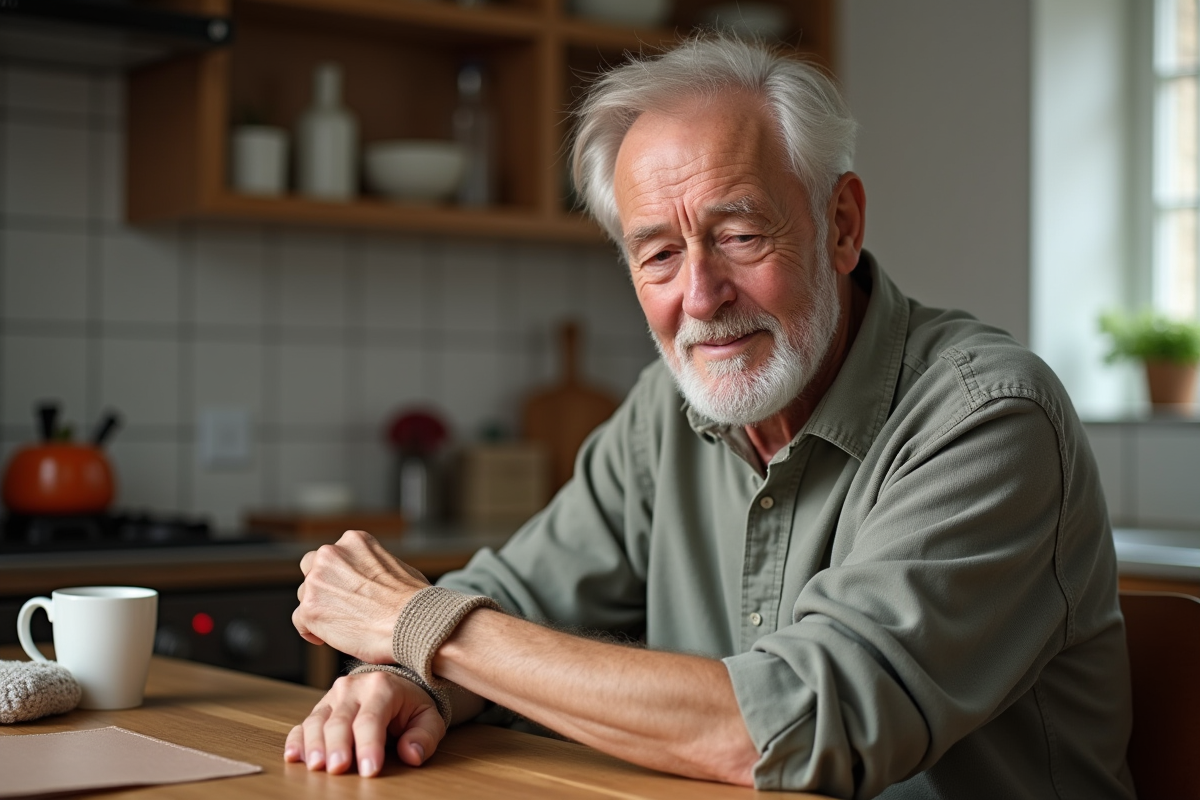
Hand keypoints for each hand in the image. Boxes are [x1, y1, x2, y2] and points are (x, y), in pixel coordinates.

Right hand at [284, 669, 445, 775]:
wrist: (395, 684)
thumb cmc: (411, 705)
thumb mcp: (428, 717)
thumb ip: (424, 736)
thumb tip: (411, 754)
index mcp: (382, 687)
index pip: (371, 719)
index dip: (369, 745)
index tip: (370, 769)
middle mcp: (354, 687)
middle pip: (340, 721)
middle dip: (338, 747)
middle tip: (338, 769)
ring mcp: (333, 696)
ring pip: (317, 721)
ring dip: (314, 745)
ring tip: (315, 766)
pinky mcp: (321, 708)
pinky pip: (303, 724)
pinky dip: (297, 740)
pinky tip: (294, 757)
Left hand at [293, 529, 430, 663]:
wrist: (413, 623)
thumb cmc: (414, 601)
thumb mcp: (396, 565)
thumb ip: (374, 567)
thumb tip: (373, 581)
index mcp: (354, 541)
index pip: (334, 554)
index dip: (338, 575)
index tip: (347, 591)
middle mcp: (331, 554)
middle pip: (311, 569)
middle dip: (322, 586)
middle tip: (338, 606)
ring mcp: (317, 581)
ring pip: (304, 595)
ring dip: (318, 608)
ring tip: (340, 625)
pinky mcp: (310, 609)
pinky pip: (299, 620)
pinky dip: (310, 630)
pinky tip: (325, 638)